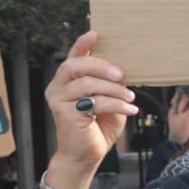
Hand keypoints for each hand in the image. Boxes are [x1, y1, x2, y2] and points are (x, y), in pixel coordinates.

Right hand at [44, 31, 138, 174]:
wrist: (87, 155)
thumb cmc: (98, 127)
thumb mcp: (109, 100)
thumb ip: (110, 84)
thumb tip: (125, 69)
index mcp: (69, 80)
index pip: (74, 57)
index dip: (82, 44)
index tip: (95, 34)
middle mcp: (58, 86)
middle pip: (76, 65)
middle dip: (101, 66)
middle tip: (121, 75)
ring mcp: (58, 99)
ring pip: (87, 83)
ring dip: (113, 89)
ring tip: (130, 98)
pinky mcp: (64, 113)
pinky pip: (94, 102)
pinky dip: (116, 105)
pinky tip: (130, 110)